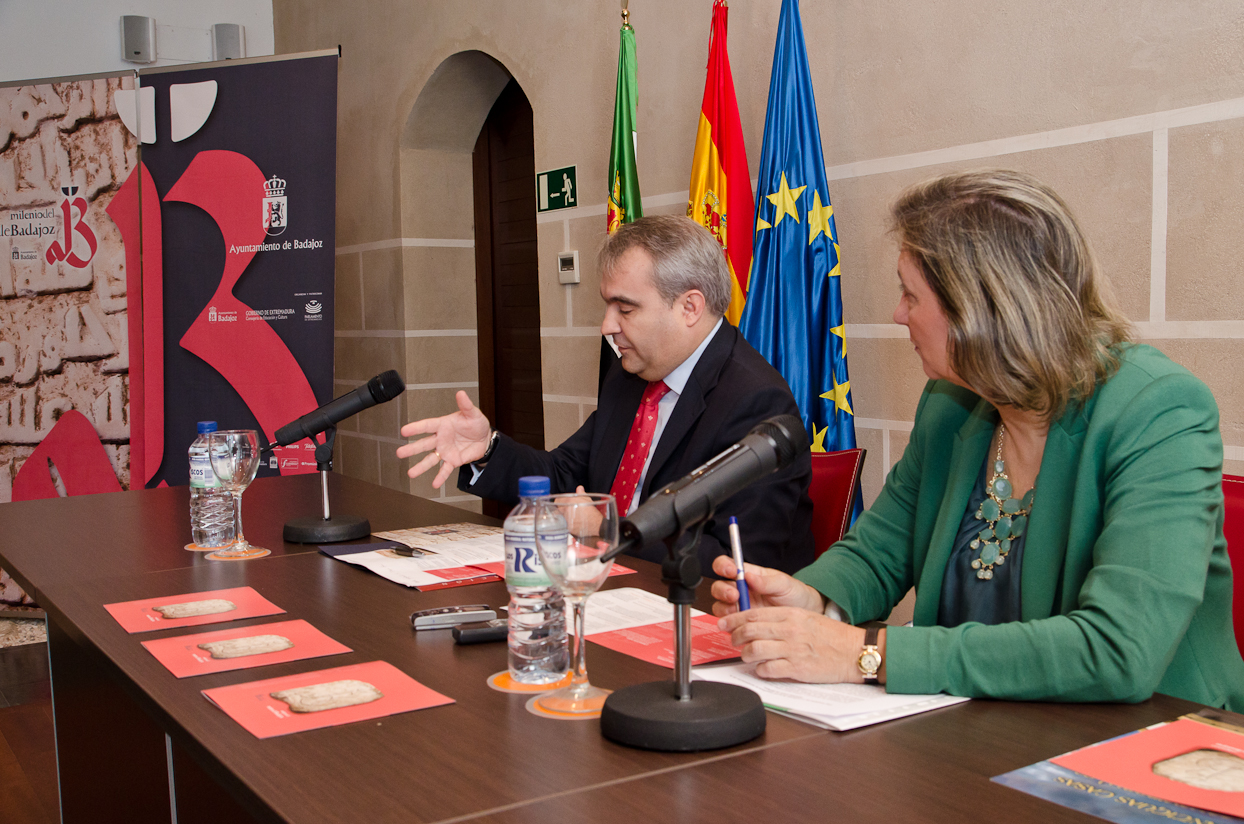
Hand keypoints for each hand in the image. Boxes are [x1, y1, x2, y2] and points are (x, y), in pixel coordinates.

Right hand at [396, 391, 491, 487]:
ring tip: (411, 473)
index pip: (426, 426)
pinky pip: (445, 470)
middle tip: (399, 453)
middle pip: (423, 444)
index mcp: (443, 425)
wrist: (485, 438)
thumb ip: (466, 405)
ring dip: (420, 466)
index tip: (404, 431)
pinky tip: (434, 484)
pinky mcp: (453, 461)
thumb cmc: (476, 424)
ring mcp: (445, 451)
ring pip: (430, 459)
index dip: (415, 428)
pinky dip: (440, 477)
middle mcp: (441, 439)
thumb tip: (461, 393)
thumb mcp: (472, 413)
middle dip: (411, 449)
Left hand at [552, 486, 604, 535]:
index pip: (557, 500)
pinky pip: (563, 525)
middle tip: (565, 511)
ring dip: (562, 517)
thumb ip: (581, 493)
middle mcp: (566, 510)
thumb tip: (579, 488)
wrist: (597, 524)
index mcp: (569, 501)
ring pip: (559, 518)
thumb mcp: (588, 500)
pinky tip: (571, 524)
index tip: (562, 504)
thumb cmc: (592, 512)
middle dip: (560, 510)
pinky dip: (565, 525)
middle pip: (556, 509)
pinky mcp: (567, 528)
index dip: (559, 502)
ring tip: (569, 518)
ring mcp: (566, 519)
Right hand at [709, 555, 824, 616]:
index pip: (726, 565)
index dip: (723, 566)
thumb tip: (748, 576)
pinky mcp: (741, 623)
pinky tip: (740, 623)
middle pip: (718, 586)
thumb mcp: (784, 584)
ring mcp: (739, 607)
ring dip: (724, 606)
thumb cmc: (794, 594)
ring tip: (738, 609)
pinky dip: (730, 623)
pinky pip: (728, 623)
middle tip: (735, 595)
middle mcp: (739, 590)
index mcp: (747, 574)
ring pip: (719, 605)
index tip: (730, 571)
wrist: (804, 614)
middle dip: (722, 590)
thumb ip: (766, 581)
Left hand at [717, 608, 874, 682]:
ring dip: (745, 655)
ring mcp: (792, 649)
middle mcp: (789, 630)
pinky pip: (768, 669)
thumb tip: (757, 623)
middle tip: (732, 641)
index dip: (734, 619)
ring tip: (746, 657)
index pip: (753, 614)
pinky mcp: (796, 668)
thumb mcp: (806, 617)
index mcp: (791, 614)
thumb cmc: (832, 636)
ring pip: (754, 650)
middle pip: (750, 631)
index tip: (724, 623)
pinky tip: (762, 669)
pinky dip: (760, 670)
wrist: (854, 651)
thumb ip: (782, 619)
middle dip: (735, 636)